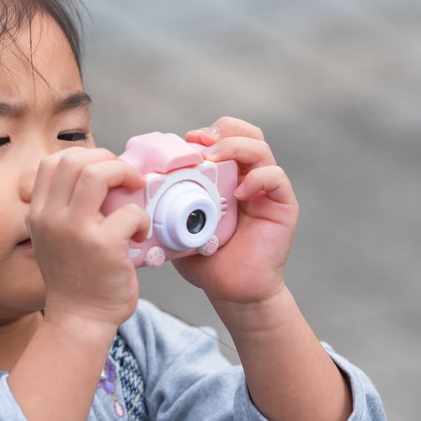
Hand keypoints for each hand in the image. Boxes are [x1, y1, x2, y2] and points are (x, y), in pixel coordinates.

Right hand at [28, 148, 149, 329]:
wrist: (79, 318)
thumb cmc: (73, 279)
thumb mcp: (51, 239)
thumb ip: (61, 210)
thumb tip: (93, 177)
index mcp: (38, 214)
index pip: (52, 162)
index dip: (82, 156)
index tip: (101, 170)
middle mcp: (51, 218)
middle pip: (74, 159)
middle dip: (107, 160)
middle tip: (125, 177)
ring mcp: (75, 231)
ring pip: (97, 174)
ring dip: (124, 175)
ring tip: (136, 190)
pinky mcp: (102, 246)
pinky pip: (130, 211)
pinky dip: (142, 218)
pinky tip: (140, 233)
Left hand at [171, 117, 297, 305]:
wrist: (231, 290)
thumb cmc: (206, 259)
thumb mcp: (177, 226)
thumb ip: (165, 204)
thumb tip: (138, 186)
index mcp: (226, 177)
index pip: (224, 138)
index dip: (207, 133)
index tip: (185, 142)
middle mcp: (248, 177)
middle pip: (246, 134)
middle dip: (223, 130)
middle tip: (201, 142)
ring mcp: (266, 190)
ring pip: (260, 149)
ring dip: (235, 146)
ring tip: (214, 158)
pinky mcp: (282, 205)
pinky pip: (275, 178)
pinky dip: (257, 178)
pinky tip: (238, 192)